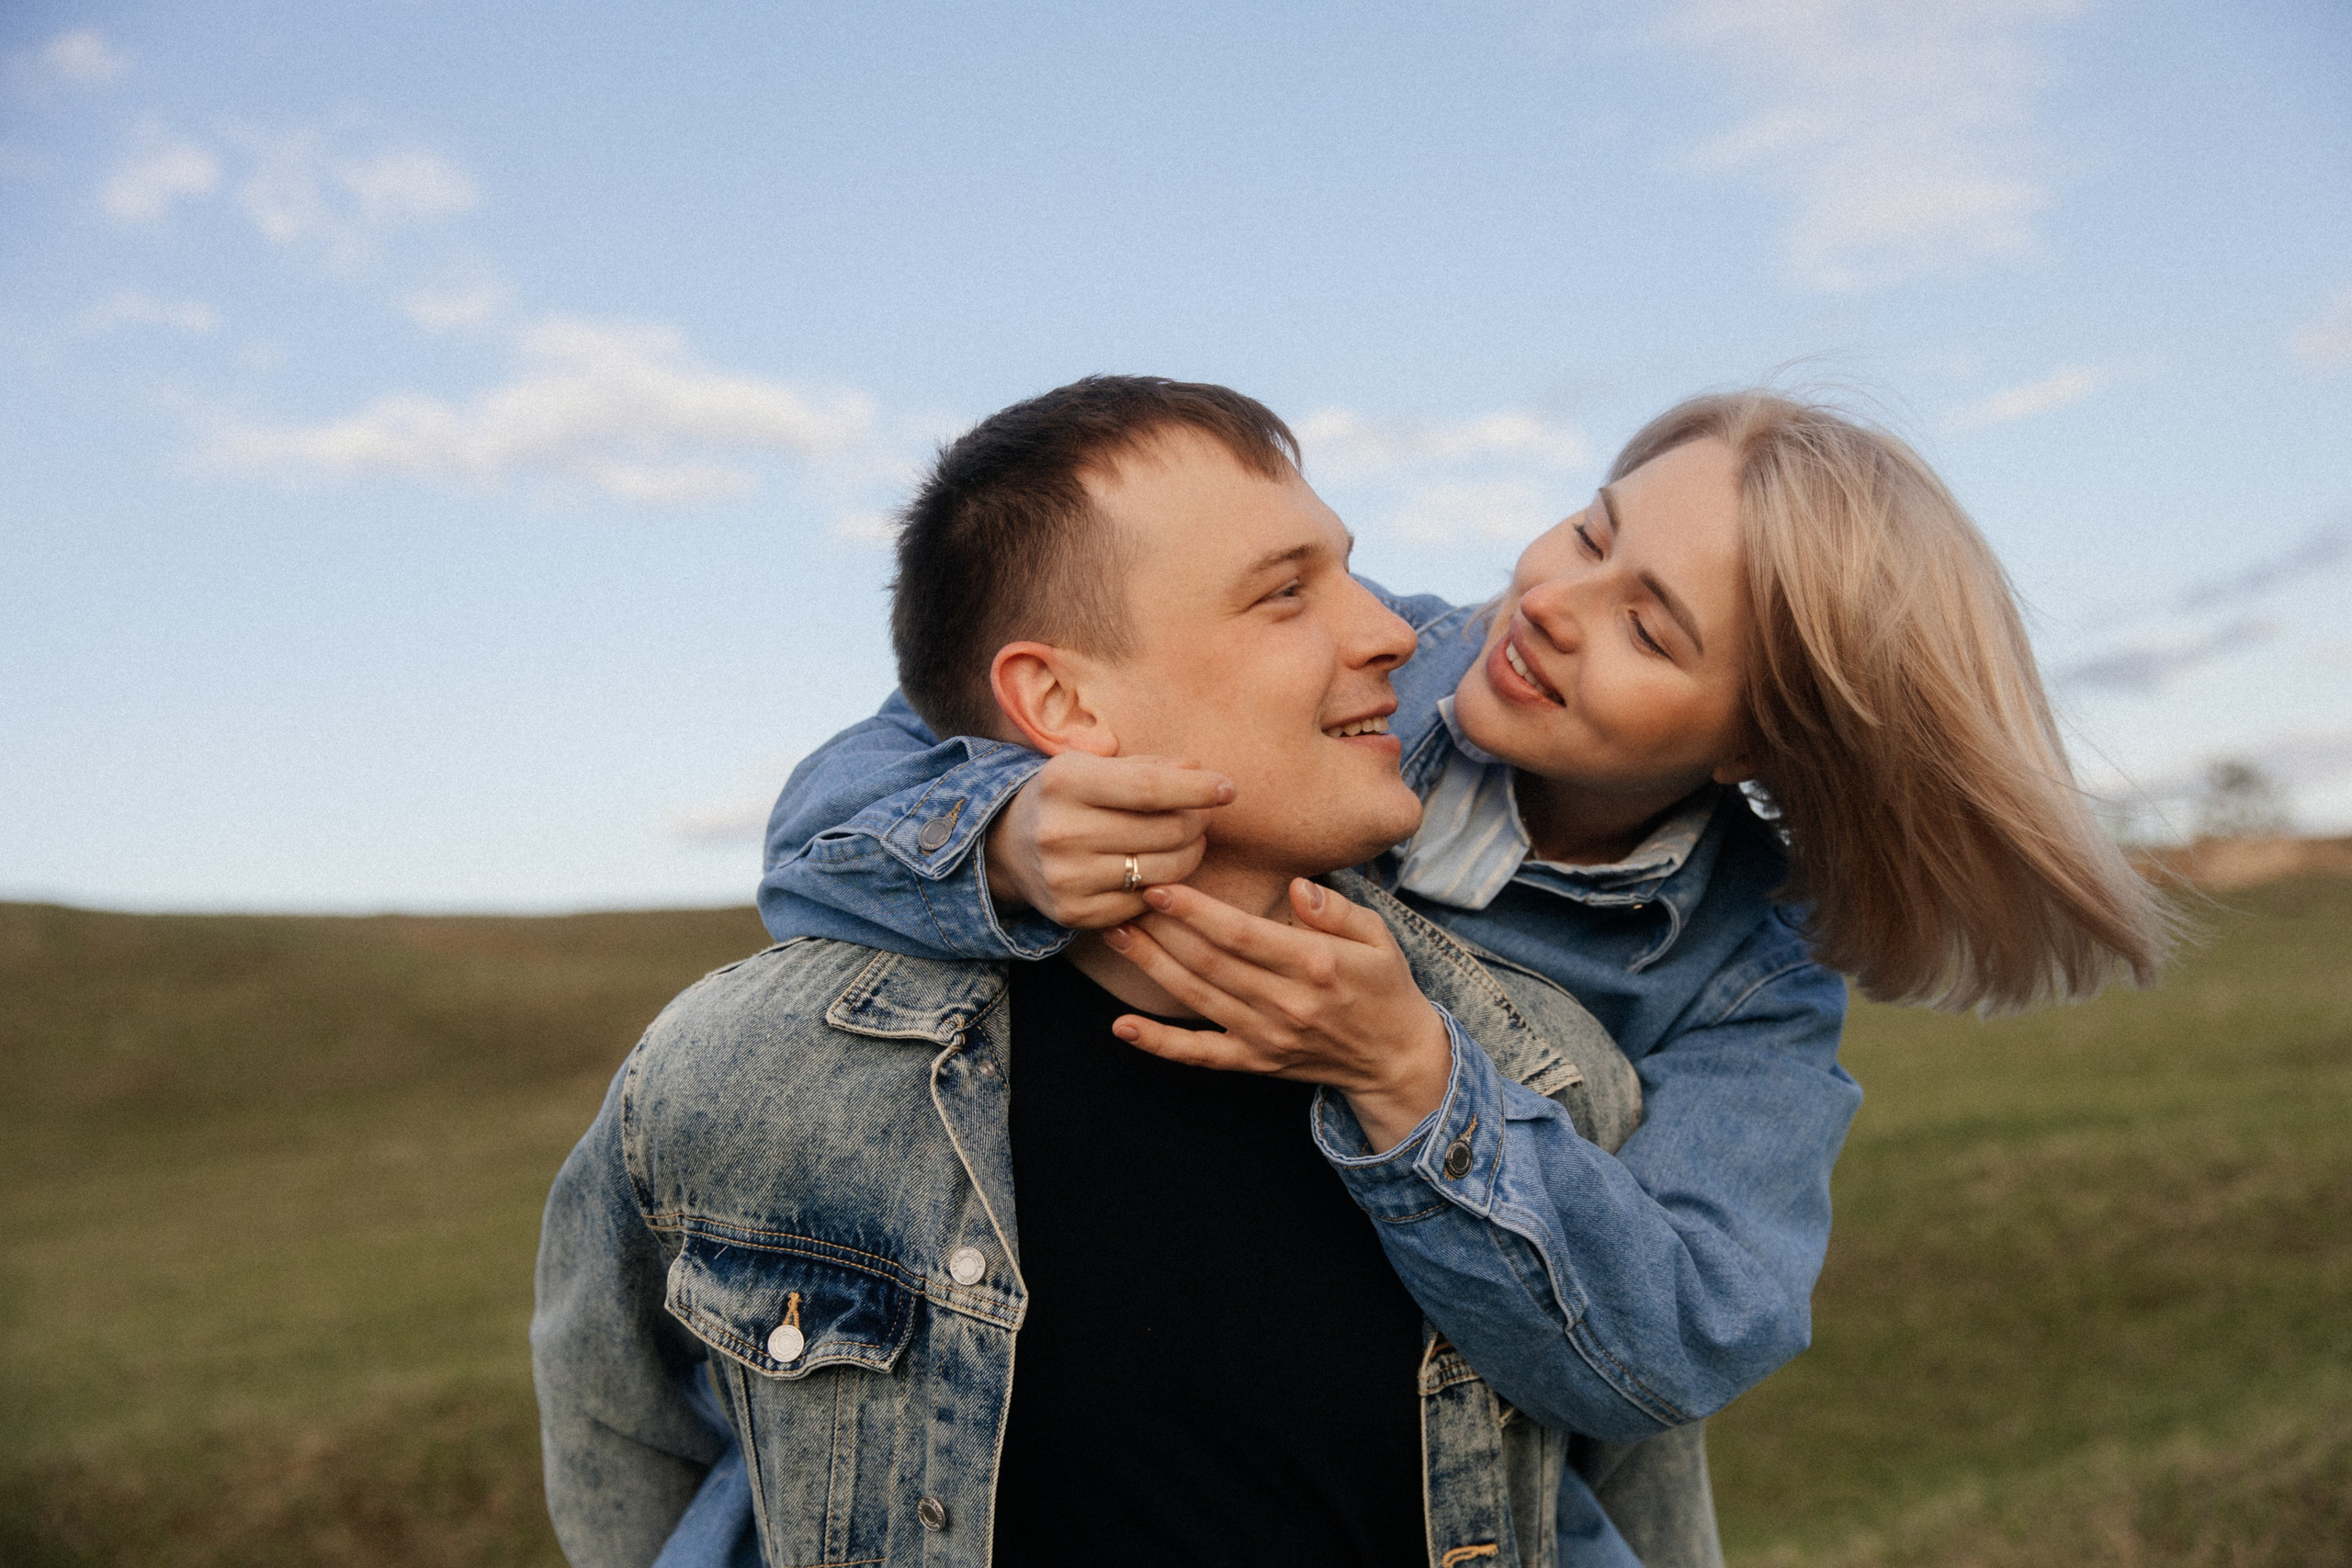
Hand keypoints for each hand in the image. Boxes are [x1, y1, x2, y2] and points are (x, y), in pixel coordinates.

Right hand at [982, 752, 1233, 927]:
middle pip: (1165, 832)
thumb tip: (1200, 772)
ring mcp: (1066, 878)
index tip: (1229, 789)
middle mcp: (1061, 832)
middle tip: (1201, 816)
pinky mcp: (1075, 914)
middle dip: (1198, 822)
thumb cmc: (1068, 797)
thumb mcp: (1096, 767)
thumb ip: (1149, 767)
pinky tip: (1158, 870)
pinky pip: (1145, 904)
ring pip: (1163, 872)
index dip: (1196, 790)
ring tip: (1187, 841)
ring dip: (1190, 855)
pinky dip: (1163, 887)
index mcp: (1066, 782)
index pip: (1149, 788)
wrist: (1007, 847)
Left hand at [1101, 879, 1452, 1152]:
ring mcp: (1266, 1037)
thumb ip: (1336, 910)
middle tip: (1125, 896)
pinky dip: (1158, 1043)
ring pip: (1195, 998)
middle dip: (1161, 928)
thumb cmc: (1383, 985)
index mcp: (1315, 966)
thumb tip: (1297, 887)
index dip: (1196, 911)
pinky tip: (1121, 1026)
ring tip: (1114, 934)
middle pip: (1209, 962)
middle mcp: (1285, 1003)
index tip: (1161, 886)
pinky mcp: (1254, 1062)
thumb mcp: (1378, 937)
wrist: (1394, 1058)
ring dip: (1149, 966)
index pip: (1242, 935)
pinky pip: (1199, 1054)